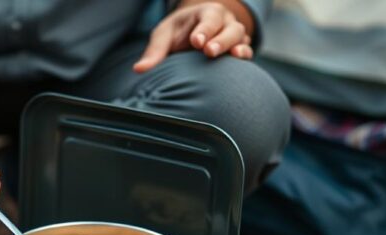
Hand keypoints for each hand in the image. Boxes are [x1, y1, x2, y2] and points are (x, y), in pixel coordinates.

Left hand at [134, 0, 254, 72]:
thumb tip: (139, 69)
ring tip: (233, 55)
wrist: (193, 35)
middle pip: (228, 27)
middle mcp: (223, 21)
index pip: (208, 18)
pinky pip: (246, 49)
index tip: (196, 41)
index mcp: (205, 13)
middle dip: (220, 39)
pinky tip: (240, 60)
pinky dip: (245, 54)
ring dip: (236, 46)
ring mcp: (233, 34)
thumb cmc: (177, 33)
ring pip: (240, 37)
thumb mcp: (163, 36)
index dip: (203, 29)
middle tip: (208, 51)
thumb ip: (154, 52)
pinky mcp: (239, 47)